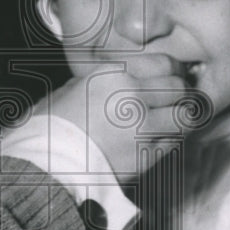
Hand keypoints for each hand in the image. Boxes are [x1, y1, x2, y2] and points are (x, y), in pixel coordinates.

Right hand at [47, 54, 188, 181]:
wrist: (45, 165)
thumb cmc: (50, 127)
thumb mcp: (73, 89)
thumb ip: (105, 81)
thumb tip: (127, 79)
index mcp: (113, 73)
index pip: (165, 64)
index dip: (171, 72)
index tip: (169, 79)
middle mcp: (132, 95)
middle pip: (179, 87)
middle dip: (179, 95)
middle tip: (172, 103)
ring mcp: (142, 126)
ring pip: (184, 115)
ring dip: (179, 118)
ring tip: (169, 124)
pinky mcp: (147, 155)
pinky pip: (174, 143)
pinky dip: (170, 140)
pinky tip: (156, 142)